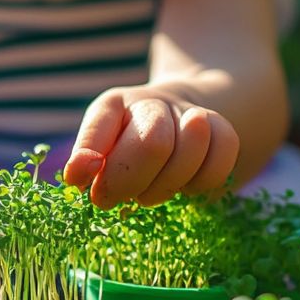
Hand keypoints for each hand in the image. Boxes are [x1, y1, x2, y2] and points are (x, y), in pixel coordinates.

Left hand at [62, 86, 238, 208]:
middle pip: (154, 143)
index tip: (84, 183)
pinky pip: (221, 161)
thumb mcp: (97, 150)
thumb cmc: (124, 146)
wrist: (173, 118)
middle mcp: (153, 102)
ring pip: (190, 152)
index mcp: (114, 104)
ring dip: (166, 187)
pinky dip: (201, 184)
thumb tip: (77, 174)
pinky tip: (185, 186)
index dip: (91, 157)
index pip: (101, 126)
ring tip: (150, 193)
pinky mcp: (222, 130)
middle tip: (121, 198)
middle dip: (134, 182)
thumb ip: (85, 161)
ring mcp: (191, 113)